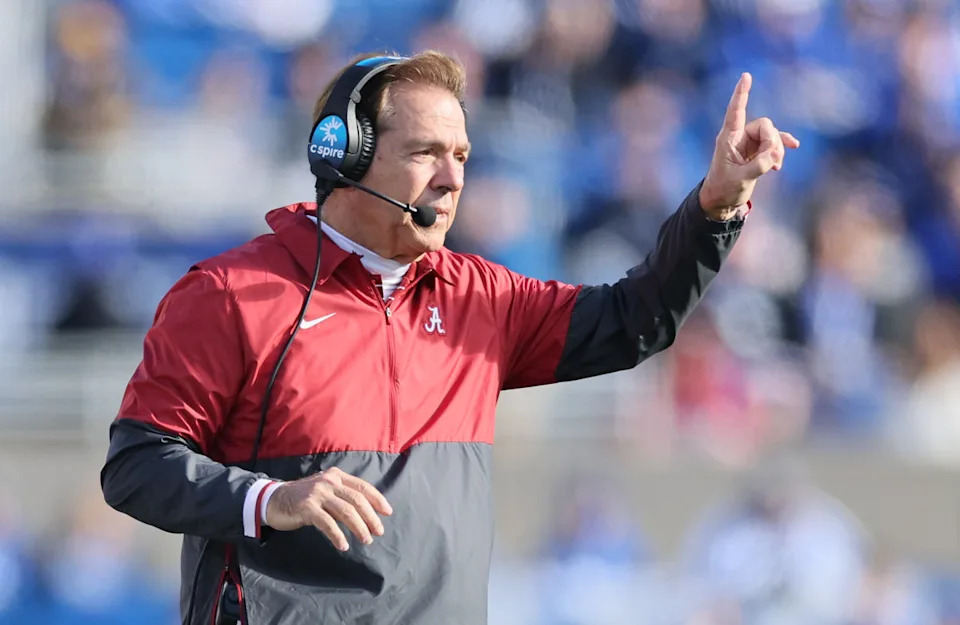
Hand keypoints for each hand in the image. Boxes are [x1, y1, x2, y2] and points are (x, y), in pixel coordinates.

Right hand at [265, 467, 392, 550]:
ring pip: (346, 511)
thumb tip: (366, 511)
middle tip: (378, 532)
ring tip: (366, 540)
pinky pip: (327, 523)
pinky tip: (343, 545)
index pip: (362, 486)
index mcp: (336, 476)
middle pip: (357, 499)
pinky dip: (337, 535)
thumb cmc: (303, 498)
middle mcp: (329, 481)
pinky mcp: (307, 508)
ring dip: (359, 527)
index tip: (388, 512)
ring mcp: (318, 494)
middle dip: (371, 517)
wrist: (273, 500)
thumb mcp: (325, 490)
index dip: (377, 499)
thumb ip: (342, 494)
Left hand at [699, 73, 800, 219]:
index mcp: (728, 139)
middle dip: (773, 141)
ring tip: (775, 166)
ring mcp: (749, 144)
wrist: (722, 201)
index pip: (735, 111)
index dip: (741, 94)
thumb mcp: (741, 179)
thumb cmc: (724, 189)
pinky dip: (781, 146)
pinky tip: (793, 147)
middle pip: (764, 125)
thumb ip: (759, 165)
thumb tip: (776, 153)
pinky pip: (774, 142)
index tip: (746, 76)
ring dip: (777, 148)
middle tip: (772, 162)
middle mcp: (738, 137)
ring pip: (771, 135)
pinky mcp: (757, 152)